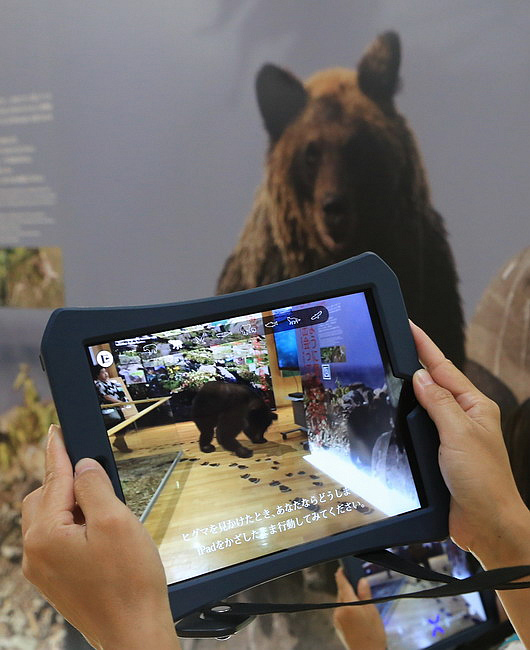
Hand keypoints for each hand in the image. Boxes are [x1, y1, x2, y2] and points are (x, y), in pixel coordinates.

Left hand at [22, 425, 179, 649]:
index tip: (56, 430)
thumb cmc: (129, 582)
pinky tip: (98, 532)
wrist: (134, 633)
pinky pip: (56, 540)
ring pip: (49, 519)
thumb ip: (94, 487)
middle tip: (97, 477)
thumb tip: (82, 466)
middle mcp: (36, 553)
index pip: (52, 480)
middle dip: (67, 482)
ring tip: (104, 511)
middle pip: (44, 498)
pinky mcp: (55, 580)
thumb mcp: (116, 521)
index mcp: (45, 535)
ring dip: (72, 505)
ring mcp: (43, 570)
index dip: (57, 451)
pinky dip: (73, 526)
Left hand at [333, 568, 385, 649]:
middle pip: (341, 593)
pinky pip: (340, 611)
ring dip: (347, 599)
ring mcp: (337, 619)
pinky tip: (356, 614)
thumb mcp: (372, 611)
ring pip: (340, 602)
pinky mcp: (337, 626)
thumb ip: (365, 594)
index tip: (341, 569)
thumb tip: (362, 580)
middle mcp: (339, 611)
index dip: (341, 574)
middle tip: (358, 588)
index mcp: (348, 605)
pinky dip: (346, 609)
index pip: (342, 584)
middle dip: (347, 588)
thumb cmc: (372, 635)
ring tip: (360, 605)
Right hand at [410, 322, 529, 564]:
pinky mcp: (439, 454)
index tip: (409, 327)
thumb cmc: (484, 481)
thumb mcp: (459, 434)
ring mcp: (451, 436)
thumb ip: (438, 403)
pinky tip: (396, 415)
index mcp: (475, 406)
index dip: (425, 346)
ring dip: (409, 391)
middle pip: (434, 383)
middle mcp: (463, 418)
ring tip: (392, 372)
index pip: (443, 368)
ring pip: (424, 405)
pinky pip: (419, 428)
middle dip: (415, 363)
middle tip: (395, 344)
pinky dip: (407, 418)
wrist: (486, 523)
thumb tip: (420, 377)